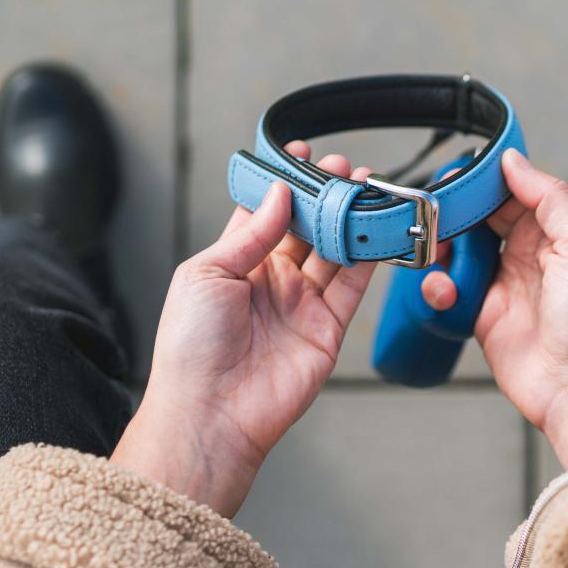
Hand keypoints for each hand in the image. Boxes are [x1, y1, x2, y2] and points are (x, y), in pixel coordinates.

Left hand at [112, 143, 375, 515]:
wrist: (210, 412)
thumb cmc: (191, 348)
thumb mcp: (207, 273)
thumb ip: (250, 233)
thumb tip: (280, 194)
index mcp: (234, 264)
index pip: (264, 213)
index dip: (284, 183)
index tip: (300, 155)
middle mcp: (270, 281)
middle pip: (305, 228)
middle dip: (325, 196)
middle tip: (344, 167)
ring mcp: (300, 305)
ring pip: (333, 251)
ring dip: (350, 219)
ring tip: (367, 186)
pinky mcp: (327, 329)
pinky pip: (353, 286)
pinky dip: (369, 257)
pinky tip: (377, 228)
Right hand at [422, 149, 567, 468]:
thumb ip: (549, 198)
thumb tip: (514, 162)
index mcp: (557, 232)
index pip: (514, 192)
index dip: (485, 181)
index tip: (458, 174)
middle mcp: (528, 255)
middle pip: (480, 218)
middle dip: (456, 212)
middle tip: (434, 210)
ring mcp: (502, 284)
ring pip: (458, 251)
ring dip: (442, 248)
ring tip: (438, 253)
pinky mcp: (481, 314)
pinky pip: (449, 289)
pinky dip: (439, 286)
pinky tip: (447, 292)